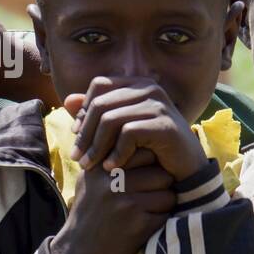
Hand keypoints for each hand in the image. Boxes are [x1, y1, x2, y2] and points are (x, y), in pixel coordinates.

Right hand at [50, 147, 175, 253]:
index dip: (149, 160)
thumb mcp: (88, 179)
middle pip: (159, 169)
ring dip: (165, 199)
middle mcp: (113, 182)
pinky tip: (147, 222)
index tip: (146, 170)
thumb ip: (105, 156)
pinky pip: (166, 212)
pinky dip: (162, 217)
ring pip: (168, 191)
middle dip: (162, 179)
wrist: (77, 252)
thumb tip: (128, 133)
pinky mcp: (139, 224)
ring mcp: (127, 203)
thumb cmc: (87, 212)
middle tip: (153, 190)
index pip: (141, 149)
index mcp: (101, 167)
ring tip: (151, 206)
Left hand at [67, 76, 208, 180]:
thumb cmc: (150, 148)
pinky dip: (116, 153)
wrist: (186, 170)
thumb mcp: (120, 130)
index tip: (76, 136)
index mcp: (137, 83)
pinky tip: (112, 168)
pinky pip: (129, 134)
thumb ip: (96, 115)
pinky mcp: (165, 124)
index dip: (83, 110)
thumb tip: (67, 101)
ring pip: (111, 120)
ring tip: (89, 166)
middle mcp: (149, 88)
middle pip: (101, 104)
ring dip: (96, 147)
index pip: (98, 86)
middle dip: (85, 134)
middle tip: (77, 158)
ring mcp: (159, 104)